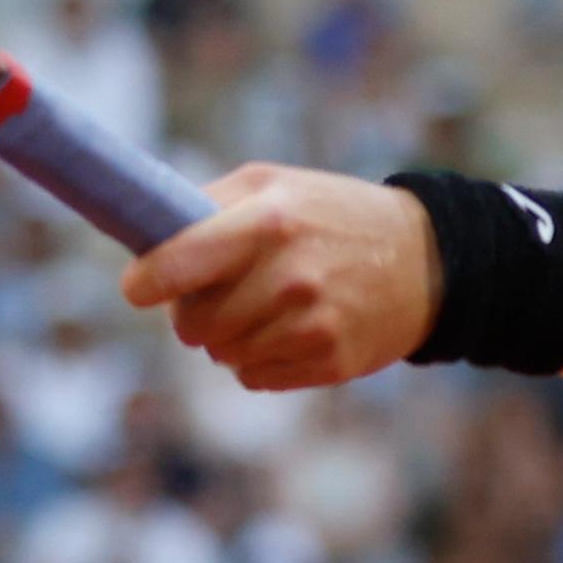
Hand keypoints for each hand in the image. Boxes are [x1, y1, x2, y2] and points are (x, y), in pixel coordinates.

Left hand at [120, 170, 436, 390]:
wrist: (424, 261)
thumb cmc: (332, 216)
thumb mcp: (274, 185)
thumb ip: (210, 204)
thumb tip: (147, 238)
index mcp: (268, 221)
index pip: (179, 261)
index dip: (147, 281)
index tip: (138, 288)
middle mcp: (289, 276)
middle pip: (193, 323)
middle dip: (193, 313)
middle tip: (218, 294)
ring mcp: (311, 324)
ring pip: (222, 355)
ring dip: (228, 338)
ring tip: (263, 308)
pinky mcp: (329, 361)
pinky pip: (255, 377)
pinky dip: (258, 360)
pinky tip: (288, 331)